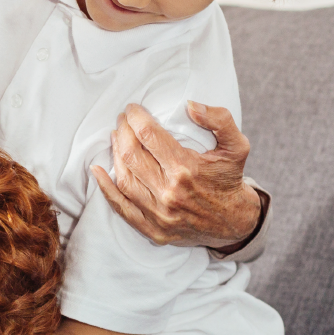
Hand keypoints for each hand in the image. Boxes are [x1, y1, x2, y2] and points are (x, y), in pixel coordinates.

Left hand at [90, 102, 262, 249]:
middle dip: (123, 132)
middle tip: (123, 120)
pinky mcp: (153, 229)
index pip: (149, 135)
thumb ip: (219, 120)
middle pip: (131, 155)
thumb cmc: (230, 179)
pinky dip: (106, 189)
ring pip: (124, 178)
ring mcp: (159, 214)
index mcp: (186, 169)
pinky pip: (122, 208)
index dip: (136, 117)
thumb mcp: (237, 146)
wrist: (234, 223)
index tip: (133, 109)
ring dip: (115, 154)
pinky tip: (96, 172)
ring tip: (116, 137)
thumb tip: (190, 105)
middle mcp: (169, 193)